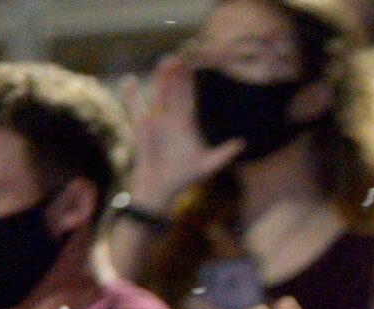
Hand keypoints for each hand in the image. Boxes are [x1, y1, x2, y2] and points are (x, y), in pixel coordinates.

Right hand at [126, 58, 241, 210]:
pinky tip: (129, 81)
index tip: (200, 66)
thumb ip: (224, 153)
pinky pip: (133, 107)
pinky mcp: (141, 126)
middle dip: (178, 73)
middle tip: (184, 55)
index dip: (194, 83)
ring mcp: (156, 119)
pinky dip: (129, 95)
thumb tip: (243, 143)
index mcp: (186, 122)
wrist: (162, 188)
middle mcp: (171, 117)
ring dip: (161, 78)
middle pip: (175, 90)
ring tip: (166, 61)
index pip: (191, 97)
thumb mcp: (207, 165)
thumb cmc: (183, 176)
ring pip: (158, 93)